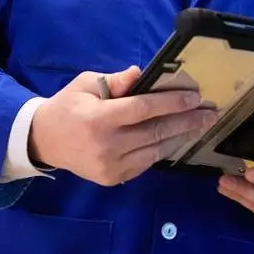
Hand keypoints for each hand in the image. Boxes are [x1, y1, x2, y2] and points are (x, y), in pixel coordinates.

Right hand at [29, 66, 217, 185]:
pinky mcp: (113, 179)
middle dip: (186, 121)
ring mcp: (111, 166)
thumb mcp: (86, 84)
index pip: (143, 109)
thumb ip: (115, 82)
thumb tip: (141, 75)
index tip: (194, 97)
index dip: (171, 102)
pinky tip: (177, 138)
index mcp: (98, 119)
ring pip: (155, 151)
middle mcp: (107, 146)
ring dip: (180, 137)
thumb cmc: (68, 106)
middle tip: (209, 113)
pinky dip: (163, 150)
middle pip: (155, 132)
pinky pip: (145, 163)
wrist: (44, 140)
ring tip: (200, 125)